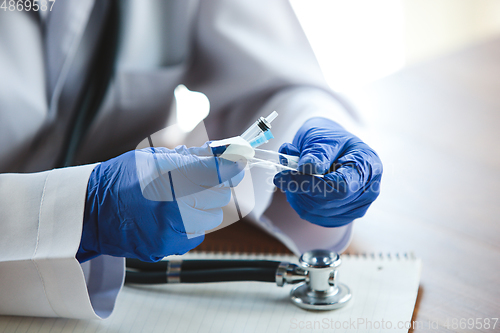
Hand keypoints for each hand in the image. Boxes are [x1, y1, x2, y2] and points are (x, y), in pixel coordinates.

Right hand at [77, 143, 244, 262]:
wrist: (91, 211)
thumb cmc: (122, 179)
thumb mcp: (155, 157)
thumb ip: (193, 157)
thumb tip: (227, 152)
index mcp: (168, 177)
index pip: (217, 173)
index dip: (232, 166)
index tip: (239, 161)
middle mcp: (172, 207)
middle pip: (220, 197)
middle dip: (214, 187)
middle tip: (196, 182)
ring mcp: (169, 232)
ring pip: (211, 219)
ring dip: (204, 208)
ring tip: (180, 201)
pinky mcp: (166, 249)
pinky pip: (196, 236)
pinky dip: (191, 226)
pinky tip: (171, 218)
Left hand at [273, 117, 381, 226]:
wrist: (332, 148)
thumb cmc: (330, 139)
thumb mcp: (324, 136)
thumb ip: (317, 151)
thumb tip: (307, 167)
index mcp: (368, 166)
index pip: (341, 187)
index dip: (311, 184)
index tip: (285, 175)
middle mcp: (367, 191)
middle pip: (328, 202)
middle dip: (299, 188)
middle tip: (282, 173)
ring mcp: (355, 207)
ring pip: (316, 211)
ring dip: (296, 194)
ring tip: (291, 173)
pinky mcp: (339, 216)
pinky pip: (313, 216)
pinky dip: (298, 201)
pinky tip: (297, 186)